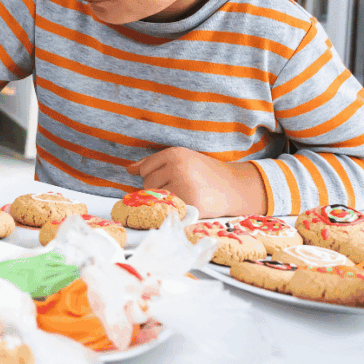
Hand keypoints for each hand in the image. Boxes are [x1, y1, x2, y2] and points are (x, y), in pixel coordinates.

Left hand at [126, 147, 266, 217]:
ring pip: (156, 197)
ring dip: (165, 199)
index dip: (154, 174)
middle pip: (147, 183)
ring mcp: (183, 186)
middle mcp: (178, 168)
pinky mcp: (188, 204)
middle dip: (159, 186)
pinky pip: (167, 208)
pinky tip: (187, 202)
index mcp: (175, 154)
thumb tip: (128, 169)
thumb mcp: (182, 159)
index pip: (145, 168)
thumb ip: (154, 163)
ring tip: (185, 193)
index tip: (170, 176)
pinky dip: (172, 208)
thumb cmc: (204, 172)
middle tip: (181, 185)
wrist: (235, 188)